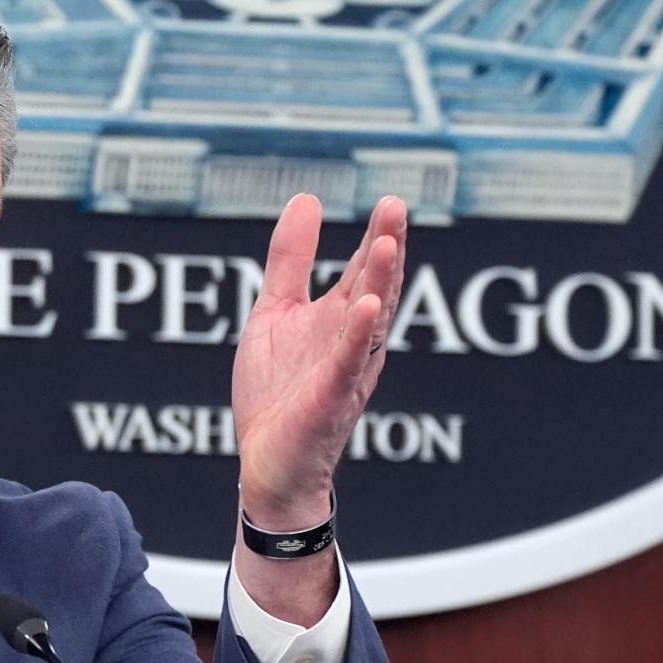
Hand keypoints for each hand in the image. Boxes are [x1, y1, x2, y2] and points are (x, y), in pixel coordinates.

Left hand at [233, 194, 407, 530]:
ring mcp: (344, 370)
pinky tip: (368, 307)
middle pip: (376, 288)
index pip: (364, 271)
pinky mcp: (330, 399)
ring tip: (387, 244)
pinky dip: (358, 335)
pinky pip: (348, 364)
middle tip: (396, 207)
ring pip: (370, 322)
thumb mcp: (276, 311)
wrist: (266, 464)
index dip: (377, 237)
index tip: (389, 201)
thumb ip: (291, 260)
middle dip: (387, 249)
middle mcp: (351, 341)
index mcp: (340, 319)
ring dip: (381, 284)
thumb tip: (308, 198)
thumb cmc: (277, 393)